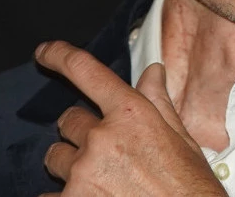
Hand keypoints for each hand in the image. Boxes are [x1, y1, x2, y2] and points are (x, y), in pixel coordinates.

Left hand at [35, 40, 226, 196]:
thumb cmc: (189, 189)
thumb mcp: (182, 140)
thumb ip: (158, 103)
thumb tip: (152, 73)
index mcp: (132, 115)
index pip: (87, 71)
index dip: (60, 56)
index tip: (44, 52)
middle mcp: (102, 139)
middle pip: (69, 121)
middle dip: (83, 135)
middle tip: (106, 155)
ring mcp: (82, 173)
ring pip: (56, 158)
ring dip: (71, 168)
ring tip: (102, 183)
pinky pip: (47, 196)